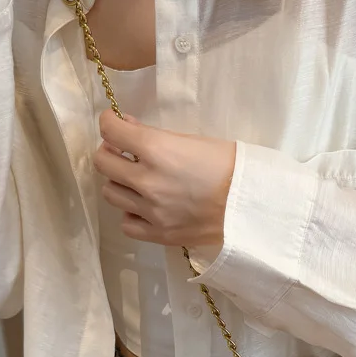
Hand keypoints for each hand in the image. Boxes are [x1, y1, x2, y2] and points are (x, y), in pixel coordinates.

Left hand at [94, 110, 235, 248]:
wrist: (252, 205)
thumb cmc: (229, 165)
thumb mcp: (192, 140)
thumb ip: (155, 136)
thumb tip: (127, 129)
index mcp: (157, 150)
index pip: (110, 130)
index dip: (109, 122)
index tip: (115, 123)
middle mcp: (147, 181)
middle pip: (103, 162)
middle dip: (111, 151)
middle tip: (125, 151)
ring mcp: (151, 211)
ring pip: (110, 193)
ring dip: (120, 182)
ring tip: (137, 180)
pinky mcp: (159, 234)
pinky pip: (127, 223)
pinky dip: (131, 213)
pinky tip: (144, 207)